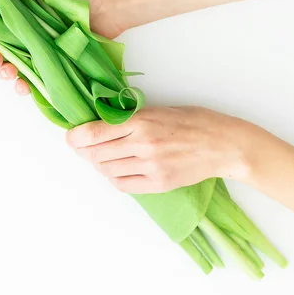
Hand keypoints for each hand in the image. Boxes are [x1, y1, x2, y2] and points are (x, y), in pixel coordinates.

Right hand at [0, 0, 123, 93]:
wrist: (109, 10)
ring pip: (5, 65)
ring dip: (1, 72)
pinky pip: (28, 79)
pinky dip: (21, 85)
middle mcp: (17, 31)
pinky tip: (23, 86)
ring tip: (9, 72)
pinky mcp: (46, 64)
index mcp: (12, 10)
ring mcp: (31, 49)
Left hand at [66, 106, 253, 192]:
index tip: (70, 137)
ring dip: (99, 164)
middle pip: (97, 154)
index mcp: (141, 121)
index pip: (95, 133)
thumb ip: (129, 118)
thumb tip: (99, 125)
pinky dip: (114, 178)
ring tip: (103, 156)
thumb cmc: (192, 120)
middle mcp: (143, 144)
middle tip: (82, 147)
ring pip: (107, 170)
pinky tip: (117, 169)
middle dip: (84, 151)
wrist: (223, 144)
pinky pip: (124, 185)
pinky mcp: (159, 184)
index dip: (76, 137)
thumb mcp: (157, 109)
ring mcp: (151, 167)